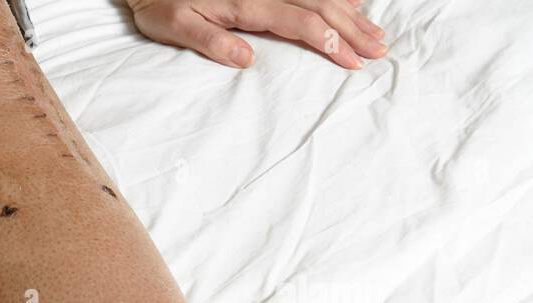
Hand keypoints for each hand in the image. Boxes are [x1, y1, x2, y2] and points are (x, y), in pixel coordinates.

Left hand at [126, 0, 387, 70]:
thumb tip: (247, 59)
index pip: (300, 23)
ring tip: (375, 31)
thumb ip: (211, 42)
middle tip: (380, 50)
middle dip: (353, 28)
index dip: (330, 41)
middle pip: (320, 6)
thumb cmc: (160, 4)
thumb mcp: (176, 27)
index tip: (353, 60)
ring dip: (350, 12)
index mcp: (246, 4)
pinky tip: (352, 3)